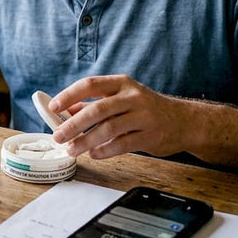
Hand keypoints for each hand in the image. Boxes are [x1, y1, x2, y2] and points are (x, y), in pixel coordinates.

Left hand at [48, 75, 190, 159]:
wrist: (184, 121)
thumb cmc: (146, 109)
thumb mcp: (122, 99)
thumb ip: (95, 104)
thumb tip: (65, 113)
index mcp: (121, 83)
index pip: (90, 85)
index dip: (69, 96)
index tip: (53, 107)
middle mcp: (132, 96)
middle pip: (97, 109)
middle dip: (73, 124)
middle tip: (58, 136)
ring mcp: (143, 115)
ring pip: (108, 129)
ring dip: (86, 141)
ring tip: (72, 149)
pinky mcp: (150, 135)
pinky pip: (122, 144)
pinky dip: (104, 150)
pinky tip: (93, 154)